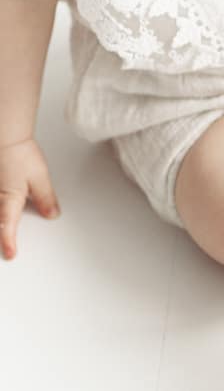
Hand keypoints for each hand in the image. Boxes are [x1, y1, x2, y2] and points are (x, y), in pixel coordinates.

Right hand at [0, 138, 59, 259]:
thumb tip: (52, 214)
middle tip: (5, 247)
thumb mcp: (40, 179)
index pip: (7, 226)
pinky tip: (3, 212)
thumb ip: (46, 199)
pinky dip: (0, 210)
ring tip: (4, 231)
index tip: (11, 254)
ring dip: (0, 222)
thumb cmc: (18, 153)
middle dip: (0, 233)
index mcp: (8, 199)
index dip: (9, 242)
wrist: (5, 136)